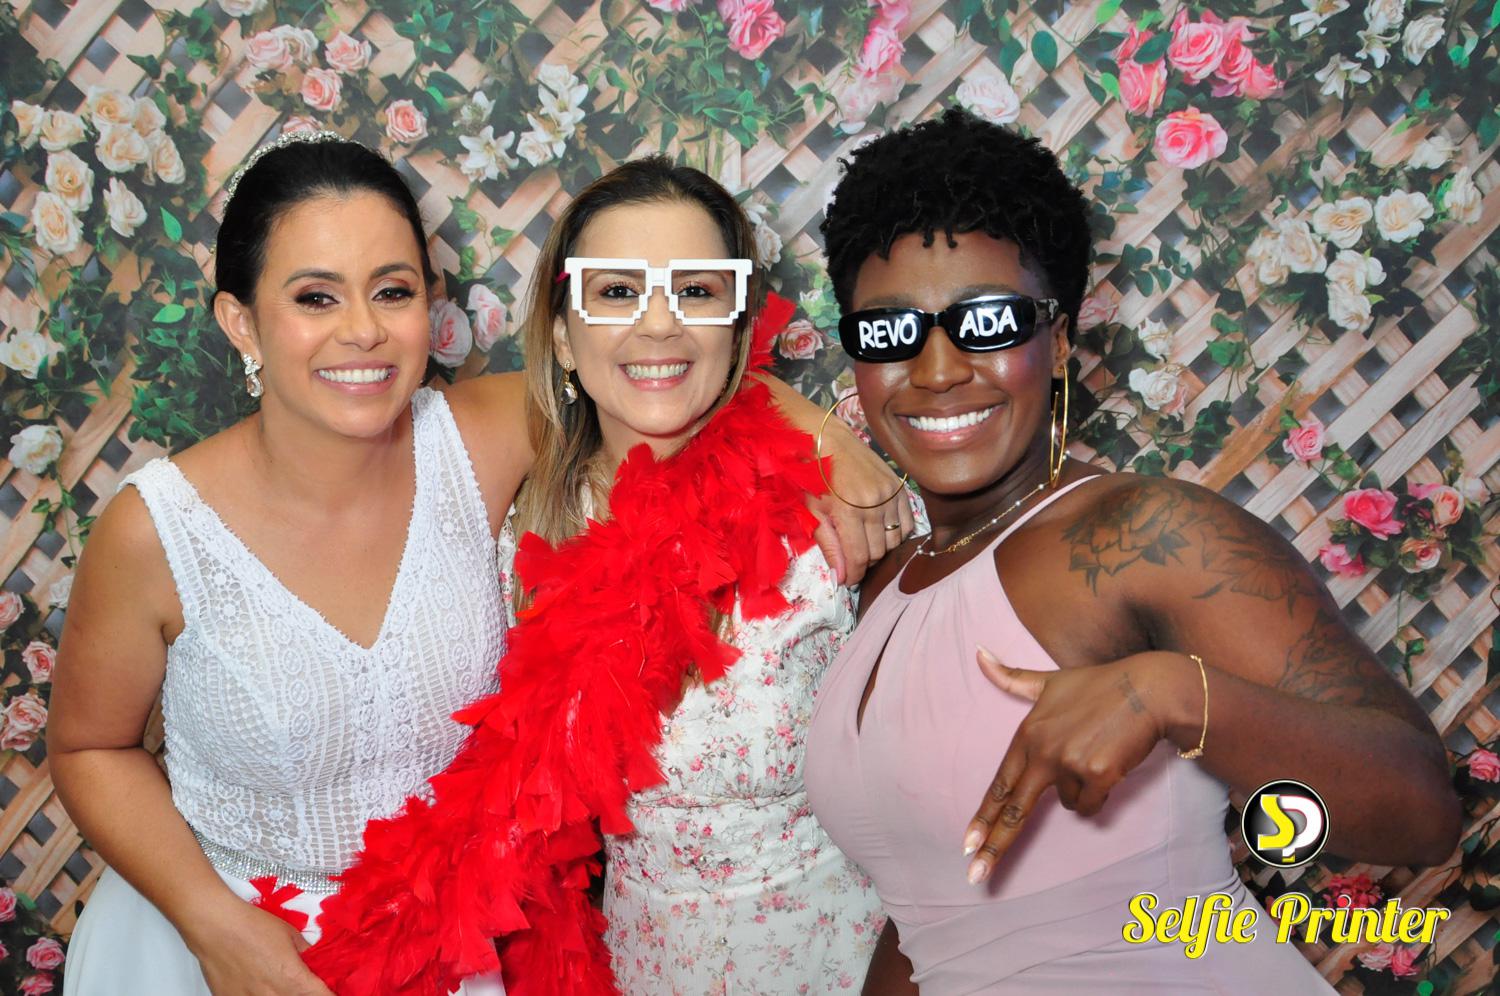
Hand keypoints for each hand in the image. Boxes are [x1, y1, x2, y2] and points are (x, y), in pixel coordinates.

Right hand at [185, 900, 333, 995]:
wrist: (216, 926)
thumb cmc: (250, 926)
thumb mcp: (290, 935)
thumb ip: (305, 953)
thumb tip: (312, 961)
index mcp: (293, 979)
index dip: (330, 995)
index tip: (332, 993)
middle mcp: (273, 995)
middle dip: (305, 994)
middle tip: (304, 984)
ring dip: (282, 994)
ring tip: (277, 982)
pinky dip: (259, 995)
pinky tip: (258, 986)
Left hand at [808, 422, 913, 585]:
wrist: (830, 441)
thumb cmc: (814, 477)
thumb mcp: (813, 512)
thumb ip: (829, 545)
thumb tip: (841, 577)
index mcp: (848, 510)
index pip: (858, 557)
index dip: (853, 575)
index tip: (847, 581)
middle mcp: (874, 503)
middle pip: (877, 552)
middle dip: (863, 562)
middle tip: (851, 558)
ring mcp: (890, 494)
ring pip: (893, 541)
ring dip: (879, 549)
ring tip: (864, 543)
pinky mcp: (899, 488)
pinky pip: (907, 524)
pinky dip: (896, 534)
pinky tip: (881, 531)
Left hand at [961, 647, 1186, 883]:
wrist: (1147, 689)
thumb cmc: (1099, 686)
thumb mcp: (1049, 681)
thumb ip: (1011, 677)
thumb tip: (978, 652)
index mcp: (1028, 734)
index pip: (999, 785)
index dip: (982, 817)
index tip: (965, 845)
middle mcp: (1043, 751)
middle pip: (1014, 811)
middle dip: (994, 846)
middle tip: (975, 876)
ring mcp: (1070, 764)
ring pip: (1069, 804)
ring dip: (1082, 789)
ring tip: (1096, 754)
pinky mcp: (1099, 774)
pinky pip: (1092, 805)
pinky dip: (1101, 793)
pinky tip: (1110, 764)